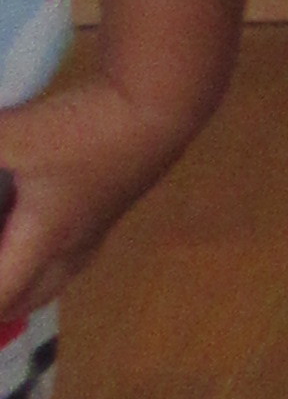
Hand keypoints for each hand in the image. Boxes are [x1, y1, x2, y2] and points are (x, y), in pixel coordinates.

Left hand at [0, 71, 192, 335]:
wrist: (160, 102)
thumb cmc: (87, 129)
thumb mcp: (15, 134)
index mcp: (44, 241)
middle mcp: (71, 245)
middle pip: (26, 296)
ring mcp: (95, 225)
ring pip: (52, 274)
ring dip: (20, 281)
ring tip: (3, 266)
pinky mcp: (108, 202)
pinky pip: (68, 250)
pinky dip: (38, 254)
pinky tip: (28, 223)